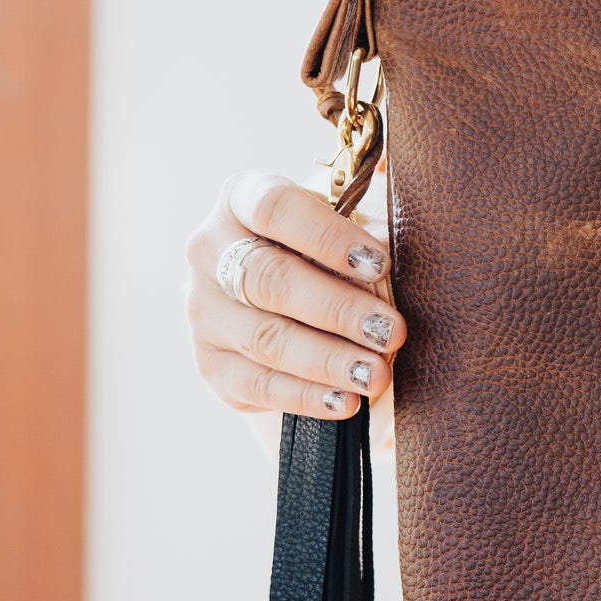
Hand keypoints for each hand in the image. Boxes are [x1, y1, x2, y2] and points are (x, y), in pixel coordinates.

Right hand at [185, 171, 403, 420]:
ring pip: (265, 338)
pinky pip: (257, 385)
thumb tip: (396, 204)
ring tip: (377, 374)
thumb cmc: (327, 253)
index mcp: (240, 199)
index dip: (327, 237)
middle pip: (270, 279)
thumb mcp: (344, 221)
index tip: (381, 265)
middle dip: (339, 310)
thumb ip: (366, 216)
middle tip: (392, 332)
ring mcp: (204, 310)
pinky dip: (306, 396)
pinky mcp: (210, 363)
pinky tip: (345, 401)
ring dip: (328, 360)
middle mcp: (209, 251)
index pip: (274, 209)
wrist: (284, 306)